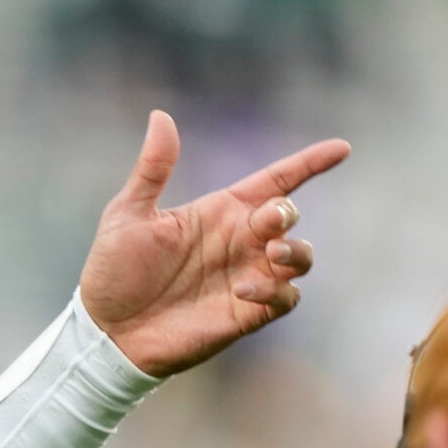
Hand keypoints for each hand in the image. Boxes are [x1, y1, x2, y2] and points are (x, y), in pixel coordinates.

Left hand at [77, 111, 349, 376]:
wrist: (105, 332)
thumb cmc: (113, 272)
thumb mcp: (128, 214)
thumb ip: (153, 169)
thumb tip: (160, 116)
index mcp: (219, 212)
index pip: (276, 181)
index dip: (309, 163)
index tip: (341, 149)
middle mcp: (239, 242)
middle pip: (289, 215)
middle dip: (287, 212)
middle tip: (269, 219)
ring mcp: (247, 276)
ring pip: (300, 257)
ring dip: (296, 252)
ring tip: (271, 253)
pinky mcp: (246, 313)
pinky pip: (286, 298)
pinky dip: (277, 290)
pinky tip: (243, 290)